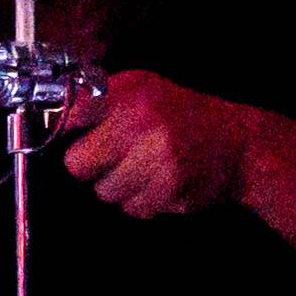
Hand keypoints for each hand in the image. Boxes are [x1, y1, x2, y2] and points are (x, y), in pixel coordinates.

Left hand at [57, 67, 250, 218]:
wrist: (238, 141)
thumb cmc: (181, 114)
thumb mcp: (141, 87)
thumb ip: (98, 98)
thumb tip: (57, 116)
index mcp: (130, 94)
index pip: (71, 117)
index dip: (70, 134)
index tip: (80, 137)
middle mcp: (142, 124)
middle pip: (77, 165)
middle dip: (90, 166)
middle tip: (113, 158)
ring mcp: (158, 159)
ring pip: (104, 192)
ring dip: (118, 186)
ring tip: (143, 169)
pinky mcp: (172, 190)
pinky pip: (133, 208)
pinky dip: (143, 201)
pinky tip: (160, 183)